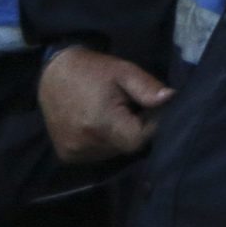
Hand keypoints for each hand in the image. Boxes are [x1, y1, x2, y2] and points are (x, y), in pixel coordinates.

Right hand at [40, 46, 172, 163]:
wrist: (54, 74)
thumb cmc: (93, 70)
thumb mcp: (124, 71)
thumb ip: (147, 87)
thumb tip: (172, 99)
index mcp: (100, 123)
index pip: (139, 139)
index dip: (150, 126)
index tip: (150, 110)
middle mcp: (85, 143)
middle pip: (127, 146)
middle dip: (136, 129)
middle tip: (132, 108)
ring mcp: (74, 152)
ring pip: (114, 152)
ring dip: (120, 136)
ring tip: (114, 114)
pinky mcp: (67, 156)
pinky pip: (97, 154)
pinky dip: (105, 142)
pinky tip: (100, 124)